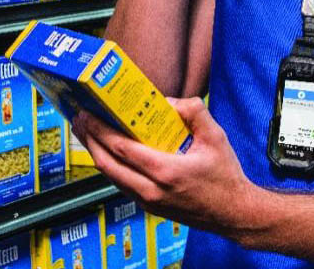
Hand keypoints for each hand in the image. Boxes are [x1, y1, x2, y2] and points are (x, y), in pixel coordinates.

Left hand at [71, 97, 267, 239]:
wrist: (233, 213)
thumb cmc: (224, 176)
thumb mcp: (216, 137)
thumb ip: (194, 112)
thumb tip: (170, 101)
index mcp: (166, 172)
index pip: (122, 149)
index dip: (100, 130)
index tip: (89, 114)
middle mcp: (152, 190)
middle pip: (107, 164)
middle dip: (89, 140)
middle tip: (80, 119)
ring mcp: (148, 201)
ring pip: (110, 177)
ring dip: (95, 153)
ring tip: (87, 133)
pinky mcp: (149, 206)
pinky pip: (121, 184)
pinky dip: (109, 166)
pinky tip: (106, 152)